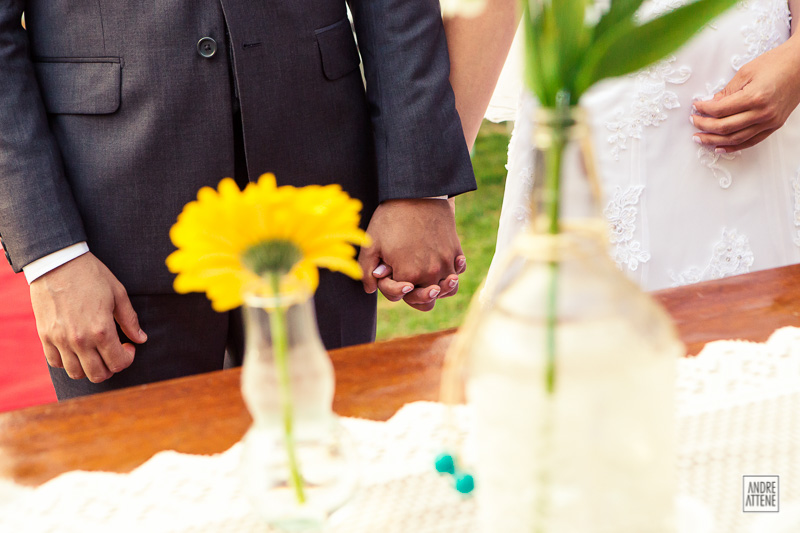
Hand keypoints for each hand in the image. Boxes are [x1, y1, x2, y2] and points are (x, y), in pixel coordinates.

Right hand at [29, 252, 146, 381]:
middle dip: (111, 367)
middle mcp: (79, 340)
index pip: (118, 363)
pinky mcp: (45, 336)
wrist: (57, 262)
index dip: (128, 358)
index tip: (128, 346)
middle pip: (98, 375)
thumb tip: (140, 339)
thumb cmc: (91, 275)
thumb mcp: (118, 294)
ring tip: (95, 352)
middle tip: (114, 352)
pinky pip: (55, 362)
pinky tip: (76, 348)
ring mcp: (59, 340)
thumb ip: (130, 320)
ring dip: (89, 368)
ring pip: (76, 373)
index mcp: (101, 330)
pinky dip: (67, 361)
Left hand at [358, 198, 465, 311]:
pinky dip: (452, 272)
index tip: (387, 272)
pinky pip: (458, 272)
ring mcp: (446, 264)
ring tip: (432, 281)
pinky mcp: (456, 252)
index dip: (389, 286)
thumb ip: (366, 270)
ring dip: (438, 289)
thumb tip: (370, 288)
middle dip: (415, 296)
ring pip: (447, 291)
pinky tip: (443, 265)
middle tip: (410, 285)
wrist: (418, 194)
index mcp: (408, 275)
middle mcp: (430, 274)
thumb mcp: (371, 243)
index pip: (399, 296)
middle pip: (426, 302)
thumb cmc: (391, 218)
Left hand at [691, 37, 799, 151]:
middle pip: (725, 127)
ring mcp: (770, 122)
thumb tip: (710, 104)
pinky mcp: (774, 125)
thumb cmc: (776, 63)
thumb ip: (727, 91)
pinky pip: (750, 141)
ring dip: (714, 140)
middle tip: (693, 122)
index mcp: (755, 97)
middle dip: (704, 126)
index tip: (695, 106)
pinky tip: (719, 147)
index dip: (703, 110)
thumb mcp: (746, 72)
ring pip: (736, 139)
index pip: (720, 110)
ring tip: (699, 138)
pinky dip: (733, 146)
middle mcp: (763, 113)